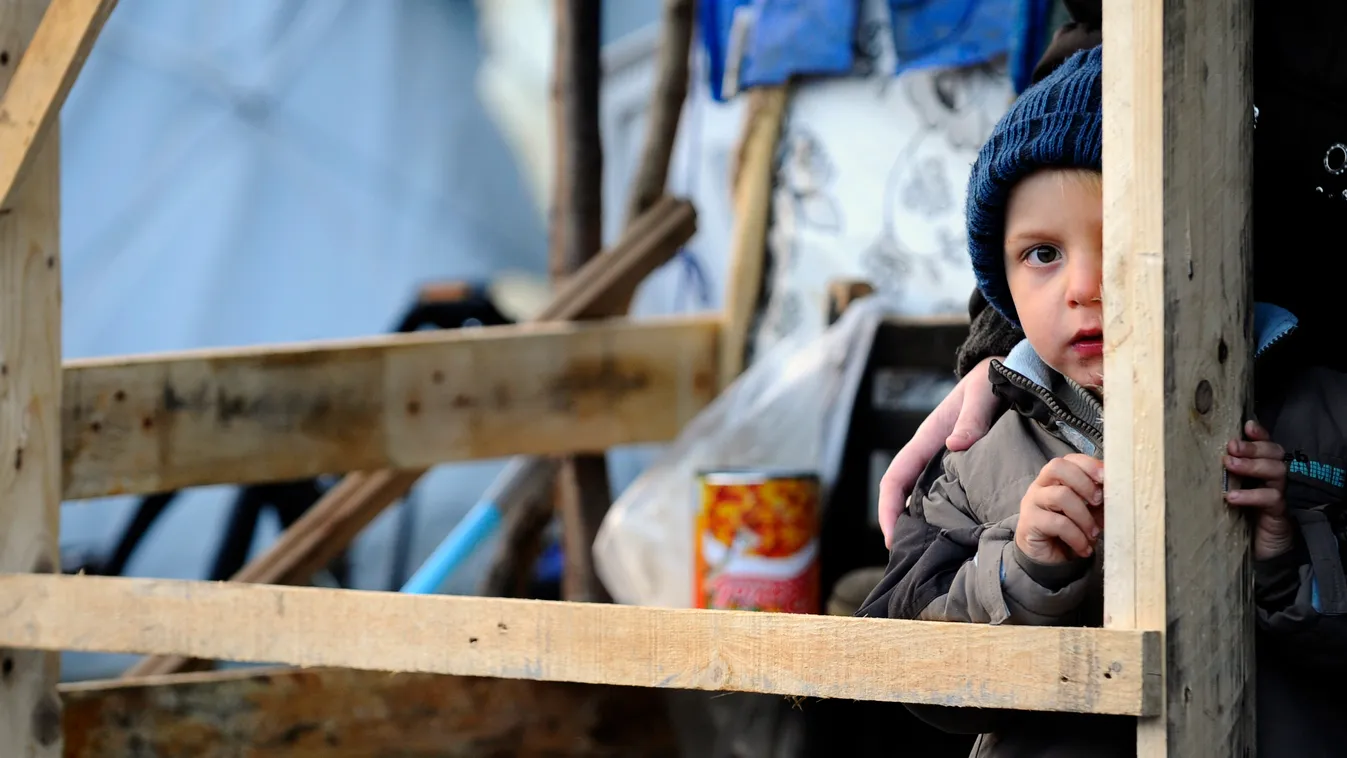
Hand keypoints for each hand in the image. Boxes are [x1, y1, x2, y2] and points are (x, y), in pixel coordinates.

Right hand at [878, 356, 1001, 547]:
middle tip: (903, 557)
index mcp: (928, 437)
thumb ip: (973, 417)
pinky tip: (954, 533)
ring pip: (920, 495)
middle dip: (897, 524)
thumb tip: (955, 445)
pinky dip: (940, 514)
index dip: (888, 508)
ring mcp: (943, 458)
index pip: (895, 477)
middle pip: (901, 492)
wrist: (1005, 369)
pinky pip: (942, 492)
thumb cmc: (992, 379)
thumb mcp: (983, 392)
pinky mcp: (960, 463)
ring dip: (916, 522)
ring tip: (925, 554)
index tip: (890, 536)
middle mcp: (930, 450)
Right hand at [1016, 454, 1105, 564]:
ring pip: (1060, 495)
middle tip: (1099, 502)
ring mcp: (1032, 502)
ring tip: (1094, 533)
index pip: (1069, 459)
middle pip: (1057, 467)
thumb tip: (1119, 491)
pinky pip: (1058, 523)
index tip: (1107, 477)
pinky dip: (1077, 537)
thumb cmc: (1070, 531)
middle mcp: (1040, 486)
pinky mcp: (1029, 522)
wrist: (1049, 561)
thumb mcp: (1089, 513)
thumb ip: (1099, 500)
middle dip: (1084, 483)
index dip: (1089, 464)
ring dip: (1084, 516)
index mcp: (1055, 478)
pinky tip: (1084, 548)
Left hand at [1224, 419, 1292, 560]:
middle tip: (1231, 447)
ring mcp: (1277, 495)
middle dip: (1253, 447)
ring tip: (1229, 465)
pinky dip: (1251, 495)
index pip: (1266, 445)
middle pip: (1274, 453)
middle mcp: (1271, 479)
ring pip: (1277, 471)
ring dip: (1252, 465)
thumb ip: (1216, 478)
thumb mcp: (1223, 493)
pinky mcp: (1277, 514)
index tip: (1246, 426)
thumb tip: (1186, 461)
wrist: (1256, 553)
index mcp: (1260, 471)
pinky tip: (1232, 497)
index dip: (1260, 434)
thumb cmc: (1235, 519)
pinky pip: (1271, 498)